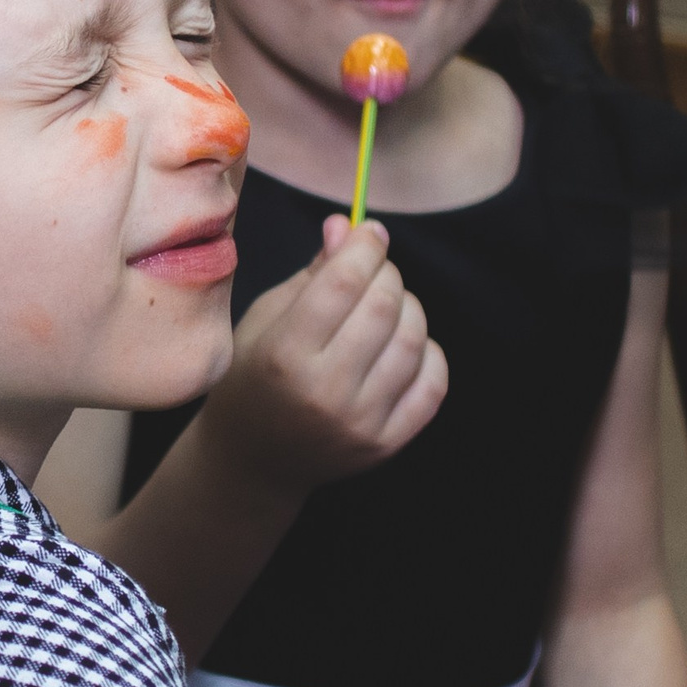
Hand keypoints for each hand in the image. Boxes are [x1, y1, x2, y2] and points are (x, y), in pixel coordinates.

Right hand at [198, 216, 446, 499]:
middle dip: (387, 273)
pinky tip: (404, 343)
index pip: (342, 283)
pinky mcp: (386, 444)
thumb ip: (312, 274)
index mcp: (284, 354)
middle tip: (376, 269)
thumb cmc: (253, 378)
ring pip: (414, 341)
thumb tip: (348, 225)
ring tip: (388, 306)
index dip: (364, 246)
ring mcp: (360, 422)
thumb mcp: (266, 319)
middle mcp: (324, 392)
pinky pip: (433, 384)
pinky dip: (428, 352)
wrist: (254, 462)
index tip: (370, 232)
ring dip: (409, 308)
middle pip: (382, 307)